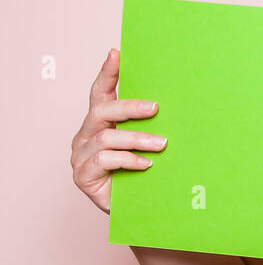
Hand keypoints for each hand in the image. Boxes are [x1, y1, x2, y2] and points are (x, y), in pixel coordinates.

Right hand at [70, 47, 167, 214]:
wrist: (140, 211)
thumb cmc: (146, 174)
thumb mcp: (150, 145)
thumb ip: (152, 124)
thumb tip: (179, 100)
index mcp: (100, 122)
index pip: (100, 92)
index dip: (107, 72)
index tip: (117, 53)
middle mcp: (85, 135)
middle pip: (101, 110)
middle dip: (129, 107)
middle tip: (156, 108)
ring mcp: (80, 156)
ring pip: (106, 137)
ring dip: (137, 139)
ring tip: (162, 144)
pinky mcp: (83, 176)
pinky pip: (103, 160)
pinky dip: (128, 160)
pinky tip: (147, 165)